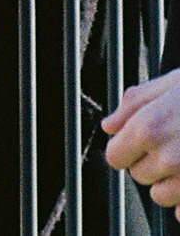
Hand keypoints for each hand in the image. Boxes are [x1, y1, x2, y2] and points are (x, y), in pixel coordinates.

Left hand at [103, 67, 179, 212]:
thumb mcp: (170, 84)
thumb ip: (135, 104)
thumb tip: (109, 125)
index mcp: (148, 129)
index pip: (115, 157)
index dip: (125, 149)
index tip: (135, 143)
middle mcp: (166, 158)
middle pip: (139, 176)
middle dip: (150, 162)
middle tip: (171, 144)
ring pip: (162, 196)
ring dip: (170, 182)